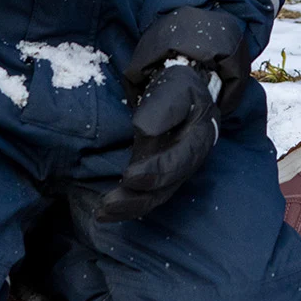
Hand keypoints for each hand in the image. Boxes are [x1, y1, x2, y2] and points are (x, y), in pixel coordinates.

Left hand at [95, 63, 218, 221]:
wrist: (183, 93)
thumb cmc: (180, 89)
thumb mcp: (177, 87)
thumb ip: (164, 106)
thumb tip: (144, 129)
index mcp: (199, 140)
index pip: (180, 161)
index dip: (156, 172)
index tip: (129, 176)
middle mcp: (188, 163)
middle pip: (166, 188)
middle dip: (137, 199)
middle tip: (108, 203)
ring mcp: (173, 173)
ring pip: (154, 198)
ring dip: (128, 208)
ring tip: (102, 212)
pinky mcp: (157, 176)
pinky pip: (144, 196)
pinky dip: (126, 207)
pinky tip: (104, 213)